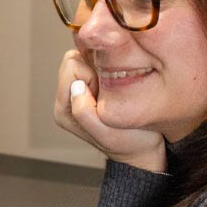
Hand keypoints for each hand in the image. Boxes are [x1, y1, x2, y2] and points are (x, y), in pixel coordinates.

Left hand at [53, 49, 166, 172]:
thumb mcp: (107, 132)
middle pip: (74, 59)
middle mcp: (67, 98)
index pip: (72, 68)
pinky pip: (94, 61)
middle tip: (112, 88)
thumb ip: (84, 112)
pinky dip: (108, 67)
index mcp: (65, 108)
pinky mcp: (89, 85)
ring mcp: (77, 91)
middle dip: (96, 66)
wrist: (141, 150)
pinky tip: (116, 85)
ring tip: (115, 87)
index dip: (93, 72)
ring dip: (102, 66)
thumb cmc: (128, 142)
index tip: (109, 89)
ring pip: (83, 57)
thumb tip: (76, 86)